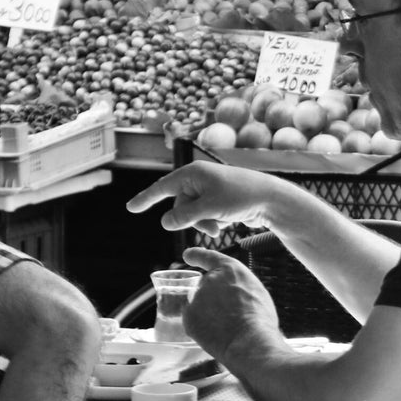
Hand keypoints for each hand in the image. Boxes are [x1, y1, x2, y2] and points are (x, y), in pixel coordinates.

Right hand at [125, 162, 278, 237]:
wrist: (270, 199)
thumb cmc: (241, 197)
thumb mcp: (209, 209)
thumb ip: (184, 217)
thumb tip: (164, 223)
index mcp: (193, 173)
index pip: (162, 187)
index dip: (145, 199)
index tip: (130, 208)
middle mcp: (198, 179)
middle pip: (179, 205)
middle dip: (191, 220)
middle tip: (211, 226)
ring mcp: (208, 189)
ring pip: (192, 214)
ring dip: (202, 223)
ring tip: (219, 227)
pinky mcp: (217, 199)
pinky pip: (203, 215)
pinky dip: (211, 222)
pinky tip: (225, 222)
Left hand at [177, 247, 280, 361]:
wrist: (250, 340)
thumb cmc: (260, 319)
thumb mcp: (255, 291)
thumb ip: (238, 286)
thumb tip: (232, 295)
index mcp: (228, 269)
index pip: (207, 256)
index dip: (196, 255)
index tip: (187, 255)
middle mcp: (209, 278)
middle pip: (205, 287)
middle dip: (212, 300)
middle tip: (228, 317)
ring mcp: (196, 297)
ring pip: (198, 306)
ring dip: (207, 315)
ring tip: (226, 329)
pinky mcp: (188, 316)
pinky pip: (193, 322)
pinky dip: (202, 329)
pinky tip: (216, 335)